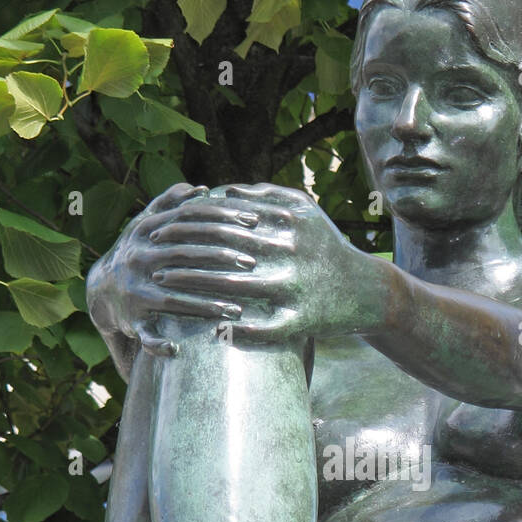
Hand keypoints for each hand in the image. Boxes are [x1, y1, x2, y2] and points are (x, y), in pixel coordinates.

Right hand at [86, 182, 262, 358]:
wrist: (101, 288)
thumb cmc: (138, 252)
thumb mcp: (146, 224)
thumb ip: (170, 204)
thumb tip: (200, 189)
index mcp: (146, 232)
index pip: (188, 219)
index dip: (222, 218)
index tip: (252, 222)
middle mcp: (139, 258)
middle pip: (184, 255)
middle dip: (220, 258)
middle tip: (251, 263)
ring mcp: (134, 290)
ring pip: (172, 298)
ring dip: (205, 305)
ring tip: (237, 310)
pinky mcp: (131, 319)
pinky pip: (145, 334)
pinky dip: (158, 343)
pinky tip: (177, 350)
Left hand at [145, 183, 390, 343]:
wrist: (369, 290)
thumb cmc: (325, 247)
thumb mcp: (304, 211)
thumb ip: (264, 195)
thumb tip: (220, 191)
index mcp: (288, 220)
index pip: (227, 217)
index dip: (188, 223)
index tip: (161, 228)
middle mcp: (292, 250)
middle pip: (224, 251)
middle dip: (184, 255)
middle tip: (153, 260)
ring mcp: (298, 287)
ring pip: (236, 290)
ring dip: (196, 290)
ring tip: (168, 288)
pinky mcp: (305, 320)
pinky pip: (266, 329)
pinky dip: (238, 330)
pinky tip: (212, 330)